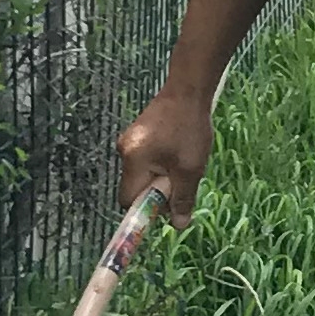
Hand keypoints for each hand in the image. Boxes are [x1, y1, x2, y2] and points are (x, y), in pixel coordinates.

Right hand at [117, 87, 213, 225]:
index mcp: (133, 161)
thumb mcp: (190, 169)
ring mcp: (130, 141)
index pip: (128, 200)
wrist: (188, 90)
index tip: (166, 207)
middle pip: (136, 188)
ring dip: (164, 176)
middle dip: (159, 190)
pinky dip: (163, 163)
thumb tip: (177, 225)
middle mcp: (124, 151)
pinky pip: (148, 160)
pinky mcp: (139, 135)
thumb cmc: (189, 128)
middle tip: (182, 178)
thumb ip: (181, 198)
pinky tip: (180, 150)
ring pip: (144, 174)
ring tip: (183, 161)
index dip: (146, 209)